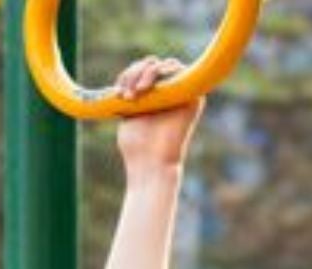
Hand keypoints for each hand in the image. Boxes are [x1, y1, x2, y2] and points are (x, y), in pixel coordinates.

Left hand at [114, 57, 202, 172]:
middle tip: (127, 94)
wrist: (151, 162)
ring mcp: (181, 92)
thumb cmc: (137, 145)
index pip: (142, 71)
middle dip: (135, 72)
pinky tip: (149, 88)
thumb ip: (131, 91)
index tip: (118, 91)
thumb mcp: (128, 113)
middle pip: (153, 64)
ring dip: (146, 73)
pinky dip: (163, 72)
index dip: (129, 74)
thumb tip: (125, 76)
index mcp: (152, 96)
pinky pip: (181, 70)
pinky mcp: (193, 95)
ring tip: (136, 93)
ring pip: (165, 64)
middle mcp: (168, 92)